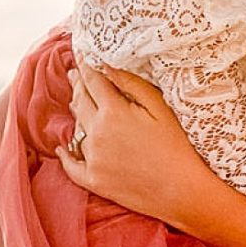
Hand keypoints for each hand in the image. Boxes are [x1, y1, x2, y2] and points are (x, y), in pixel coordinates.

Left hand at [56, 65, 212, 225]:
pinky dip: (66, 155)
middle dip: (77, 85)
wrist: (183, 192)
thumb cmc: (178, 147)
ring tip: (77, 102)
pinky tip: (61, 149)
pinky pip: (71, 165)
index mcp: (113, 112)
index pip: (92, 81)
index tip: (80, 54)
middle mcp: (96, 133)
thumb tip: (107, 66)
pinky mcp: (94, 181)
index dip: (86, 65)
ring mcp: (93, 159)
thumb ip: (131, 84)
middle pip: (80, 101)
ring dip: (76, 113)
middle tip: (74, 74)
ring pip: (76, 129)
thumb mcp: (160, 107)